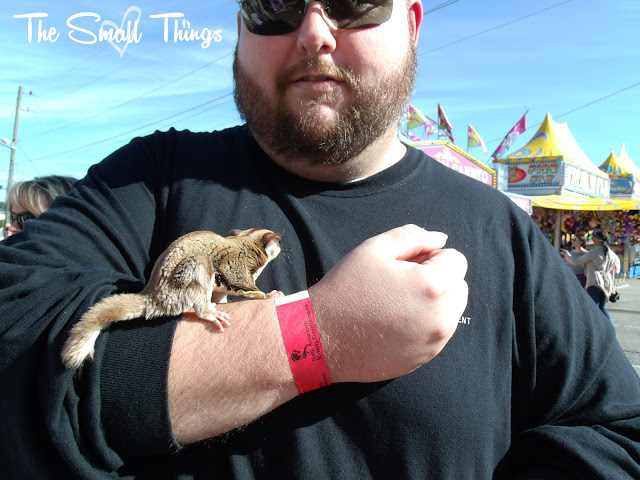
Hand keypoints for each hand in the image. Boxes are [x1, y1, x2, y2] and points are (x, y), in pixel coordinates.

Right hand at [309, 224, 467, 383]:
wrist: (322, 337)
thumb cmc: (346, 288)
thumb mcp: (374, 249)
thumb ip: (413, 237)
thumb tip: (441, 239)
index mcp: (433, 286)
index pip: (457, 260)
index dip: (432, 255)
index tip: (407, 263)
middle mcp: (441, 317)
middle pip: (459, 287)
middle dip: (439, 279)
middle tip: (402, 281)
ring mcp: (434, 342)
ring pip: (451, 312)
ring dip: (435, 302)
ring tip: (397, 302)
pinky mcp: (424, 359)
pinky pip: (438, 334)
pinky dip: (425, 324)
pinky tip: (394, 322)